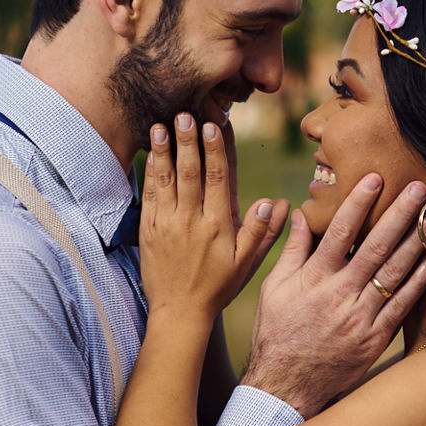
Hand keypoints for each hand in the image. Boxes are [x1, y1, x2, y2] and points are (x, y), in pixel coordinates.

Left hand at [138, 112, 288, 320]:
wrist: (180, 313)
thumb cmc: (218, 287)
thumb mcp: (247, 263)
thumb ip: (262, 232)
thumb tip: (277, 204)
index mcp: (218, 225)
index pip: (219, 179)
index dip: (216, 150)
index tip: (214, 125)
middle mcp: (191, 221)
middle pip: (190, 172)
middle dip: (188, 141)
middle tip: (185, 113)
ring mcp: (167, 224)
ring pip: (166, 179)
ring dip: (165, 150)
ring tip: (163, 124)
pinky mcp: (148, 230)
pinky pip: (149, 195)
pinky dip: (150, 172)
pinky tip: (151, 153)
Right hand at [239, 175, 425, 418]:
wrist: (285, 386)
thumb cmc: (277, 333)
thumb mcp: (274, 288)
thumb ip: (292, 250)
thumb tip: (302, 214)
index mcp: (314, 279)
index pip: (340, 232)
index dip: (358, 203)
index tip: (375, 178)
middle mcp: (340, 295)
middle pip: (376, 246)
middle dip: (400, 214)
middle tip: (420, 188)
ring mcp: (360, 317)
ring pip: (395, 273)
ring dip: (418, 241)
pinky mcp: (375, 338)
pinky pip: (402, 305)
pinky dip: (419, 281)